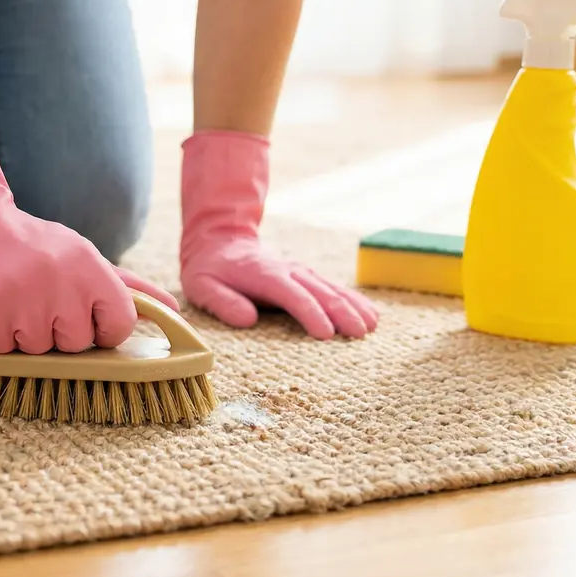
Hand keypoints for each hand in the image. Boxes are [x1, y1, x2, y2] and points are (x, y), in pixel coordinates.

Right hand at [0, 64, 176, 352]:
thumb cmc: (30, 246)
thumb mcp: (80, 254)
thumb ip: (125, 285)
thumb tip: (171, 308)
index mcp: (91, 267)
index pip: (120, 324)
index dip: (101, 329)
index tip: (82, 317)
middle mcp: (63, 283)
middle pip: (77, 345)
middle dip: (57, 331)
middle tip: (37, 298)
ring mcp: (25, 299)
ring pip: (38, 351)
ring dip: (23, 333)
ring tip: (12, 297)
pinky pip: (3, 350)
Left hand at [179, 130, 378, 338]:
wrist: (220, 241)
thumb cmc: (210, 271)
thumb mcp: (203, 287)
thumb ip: (223, 302)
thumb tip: (247, 319)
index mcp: (264, 275)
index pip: (292, 295)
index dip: (311, 313)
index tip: (327, 334)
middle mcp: (288, 270)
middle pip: (319, 291)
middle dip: (342, 312)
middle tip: (360, 334)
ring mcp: (300, 271)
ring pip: (332, 288)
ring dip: (354, 306)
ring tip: (372, 325)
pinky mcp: (306, 276)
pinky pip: (333, 288)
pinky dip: (353, 300)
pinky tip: (371, 314)